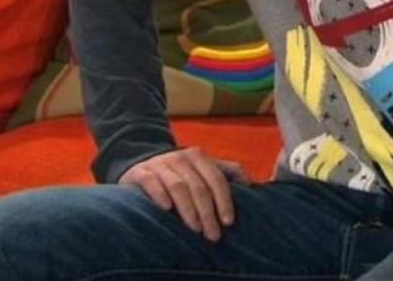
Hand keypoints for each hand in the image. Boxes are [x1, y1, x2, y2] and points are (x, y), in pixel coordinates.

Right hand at [119, 147, 249, 241]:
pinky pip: (151, 182)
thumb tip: (251, 183)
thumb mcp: (203, 168)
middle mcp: (180, 157)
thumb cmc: (181, 173)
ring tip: (195, 228)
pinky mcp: (141, 173)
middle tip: (213, 234)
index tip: (229, 222)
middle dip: (207, 212)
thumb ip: (227, 172)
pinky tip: (166, 208)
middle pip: (198, 186)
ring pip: (177, 186)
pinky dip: (159, 194)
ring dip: (188, 209)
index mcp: (198, 156)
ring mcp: (160, 164)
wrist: (144, 165)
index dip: (224, 200)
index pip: (216, 178)